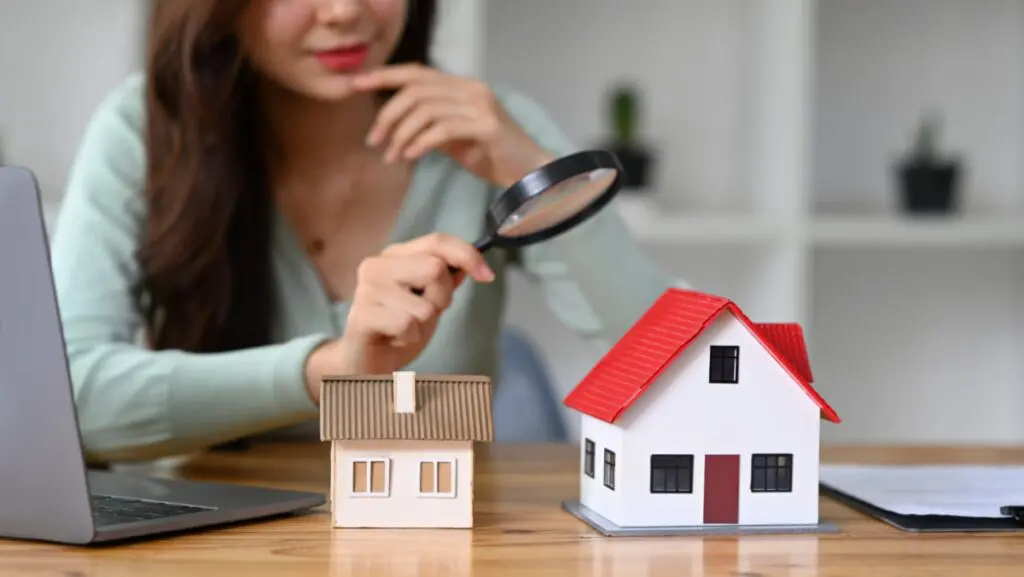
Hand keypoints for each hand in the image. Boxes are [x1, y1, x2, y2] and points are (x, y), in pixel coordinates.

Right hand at [303, 233, 494, 401]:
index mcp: (395, 256)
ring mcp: (366, 290)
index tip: (487, 276)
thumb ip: (446, 279)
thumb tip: (471, 264)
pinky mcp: (361, 317)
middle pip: (435, 268)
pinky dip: (411, 337)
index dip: (467, 255)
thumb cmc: (399, 330)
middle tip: (425, 313)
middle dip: (442, 297)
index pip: (437, 241)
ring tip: (406, 329)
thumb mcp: (430, 300)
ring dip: (424, 323)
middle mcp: (376, 266)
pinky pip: (408, 324)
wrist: (367, 364)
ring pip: (424, 303)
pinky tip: (396, 339)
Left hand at [353, 64, 554, 187]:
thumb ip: (430, 124)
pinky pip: (441, 129)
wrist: (529, 173)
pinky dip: (419, 143)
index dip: (384, 76)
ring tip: (391, 156)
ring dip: (400, 134)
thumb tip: (395, 125)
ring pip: (425, 109)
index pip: (417, 73)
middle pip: (415, 90)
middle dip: (387, 114)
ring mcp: (480, 106)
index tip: (355, 85)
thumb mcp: (455, 137)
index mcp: (463, 86)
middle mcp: (471, 89)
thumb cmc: (492, 156)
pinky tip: (410, 157)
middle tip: (373, 141)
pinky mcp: (486, 127)